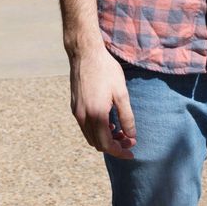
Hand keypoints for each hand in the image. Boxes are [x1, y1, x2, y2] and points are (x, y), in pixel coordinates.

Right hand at [69, 42, 136, 156]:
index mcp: (97, 115)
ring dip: (105, 139)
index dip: (120, 151)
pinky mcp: (74, 107)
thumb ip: (127, 117)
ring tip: (120, 131)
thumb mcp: (121, 93)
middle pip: (98, 144)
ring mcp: (76, 112)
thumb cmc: (106, 71)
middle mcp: (83, 117)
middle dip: (114, 146)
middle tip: (129, 139)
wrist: (85, 54)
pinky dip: (97, 131)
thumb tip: (131, 136)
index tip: (132, 152)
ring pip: (90, 137)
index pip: (107, 145)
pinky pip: (85, 127)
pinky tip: (108, 122)